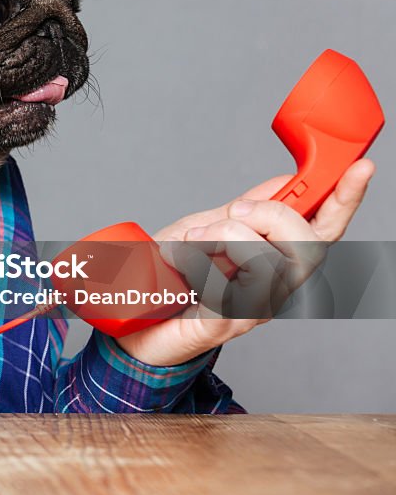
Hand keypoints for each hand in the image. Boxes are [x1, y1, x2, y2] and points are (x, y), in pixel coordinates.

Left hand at [114, 160, 374, 365]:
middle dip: (271, 213)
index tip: (360, 167)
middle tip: (232, 212)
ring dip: (227, 235)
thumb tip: (283, 183)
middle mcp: (276, 286)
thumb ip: (243, 210)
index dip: (345, 198)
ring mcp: (255, 308)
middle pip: (309, 244)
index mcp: (276, 260)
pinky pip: (229, 286)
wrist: (134, 327)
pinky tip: (181, 263)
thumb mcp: (204, 230)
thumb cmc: (170, 281)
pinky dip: (199, 261)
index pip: (325, 229)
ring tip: (194, 240)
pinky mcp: (227, 323)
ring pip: (271, 261)